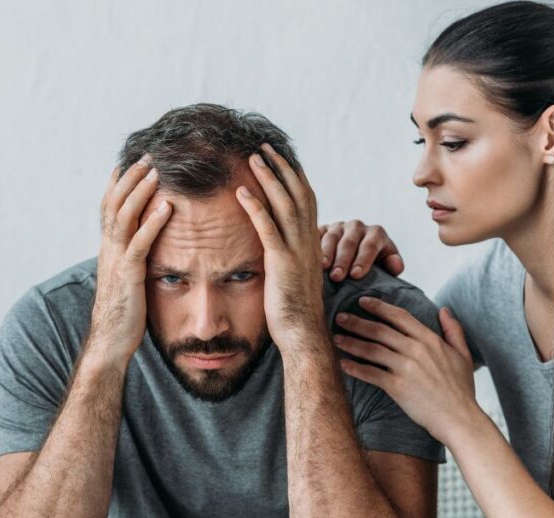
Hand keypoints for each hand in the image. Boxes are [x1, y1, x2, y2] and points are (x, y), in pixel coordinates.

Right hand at [87, 155, 172, 365]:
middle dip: (130, 178)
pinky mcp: (129, 275)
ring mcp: (116, 261)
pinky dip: (153, 223)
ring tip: (155, 170)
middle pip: (115, 204)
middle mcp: (108, 250)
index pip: (109, 208)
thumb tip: (143, 248)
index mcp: (108, 249)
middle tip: (146, 155)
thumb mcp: (126, 279)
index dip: (117, 184)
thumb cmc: (123, 314)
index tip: (129, 161)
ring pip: (124, 217)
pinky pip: (140, 243)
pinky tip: (168, 207)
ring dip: (140, 191)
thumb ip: (131, 260)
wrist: (110, 342)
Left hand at [236, 144, 326, 352]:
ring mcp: (296, 250)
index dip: (294, 175)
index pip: (306, 199)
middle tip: (264, 147)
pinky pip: (268, 228)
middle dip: (281, 167)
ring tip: (253, 157)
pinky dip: (255, 207)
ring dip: (268, 178)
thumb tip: (276, 247)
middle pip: (297, 193)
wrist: (303, 333)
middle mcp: (308, 241)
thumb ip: (288, 256)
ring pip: (285, 204)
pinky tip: (241, 191)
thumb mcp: (293, 275)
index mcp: (311, 242)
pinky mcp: (281, 262)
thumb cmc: (294, 310)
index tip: (280, 157)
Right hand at [319, 220, 403, 281]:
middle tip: (337, 277)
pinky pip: (316, 234)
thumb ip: (393, 265)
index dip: (363, 260)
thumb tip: (395, 266)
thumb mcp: (386, 264)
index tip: (356, 275)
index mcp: (376, 234)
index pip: (370, 245)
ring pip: (332, 237)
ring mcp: (338, 227)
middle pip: (349, 242)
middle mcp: (357, 227)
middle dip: (343, 260)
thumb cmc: (374, 264)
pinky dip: (312, 245)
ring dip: (326, 253)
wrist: (355, 256)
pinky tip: (309, 257)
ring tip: (323, 268)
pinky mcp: (322, 229)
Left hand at [332, 297, 477, 433]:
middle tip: (340, 317)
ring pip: (371, 349)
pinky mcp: (397, 387)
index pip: (399, 316)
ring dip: (351, 342)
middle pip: (380, 330)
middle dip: (357, 322)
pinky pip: (370, 373)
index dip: (379, 307)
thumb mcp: (463, 355)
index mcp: (430, 340)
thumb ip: (453, 330)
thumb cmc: (461, 390)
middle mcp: (415, 350)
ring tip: (336, 339)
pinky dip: (355, 368)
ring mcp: (405, 368)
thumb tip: (444, 310)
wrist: (459, 418)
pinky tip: (343, 364)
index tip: (363, 301)